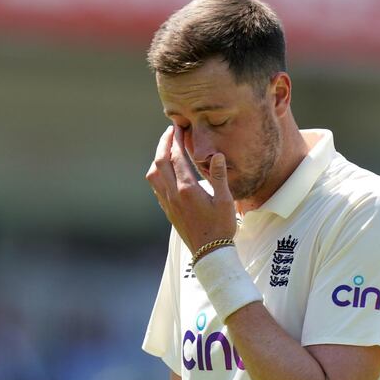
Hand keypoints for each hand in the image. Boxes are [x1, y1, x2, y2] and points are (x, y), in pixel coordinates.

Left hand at [146, 125, 236, 252]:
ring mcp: (168, 203)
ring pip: (153, 174)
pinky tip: (166, 172)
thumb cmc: (221, 227)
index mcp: (187, 189)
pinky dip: (158, 173)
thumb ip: (219, 176)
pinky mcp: (168, 211)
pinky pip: (156, 187)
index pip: (176, 157)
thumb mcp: (225, 200)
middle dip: (163, 144)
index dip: (176, 139)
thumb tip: (216, 155)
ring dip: (158, 158)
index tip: (178, 127)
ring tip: (166, 150)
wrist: (209, 253)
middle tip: (170, 132)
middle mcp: (173, 194)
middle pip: (160, 162)